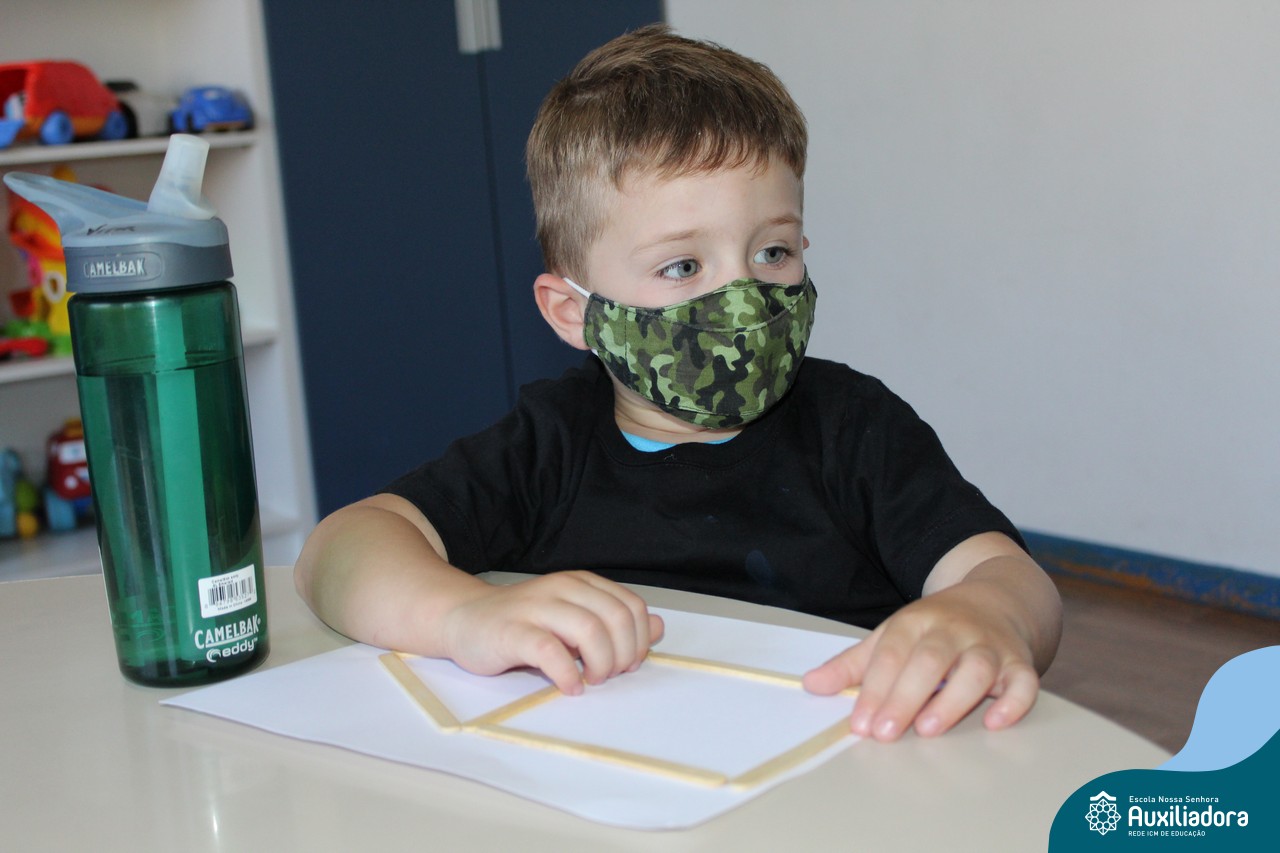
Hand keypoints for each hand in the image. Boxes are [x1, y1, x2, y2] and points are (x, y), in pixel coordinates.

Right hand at [440, 571, 663, 694]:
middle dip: (623, 654)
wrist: (464, 619)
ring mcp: (536, 607)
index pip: (631, 606)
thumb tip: (658, 628)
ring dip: (601, 663)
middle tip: (610, 676)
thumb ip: (615, 623)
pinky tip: (570, 686)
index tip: (628, 664)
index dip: (639, 640)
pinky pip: (550, 651)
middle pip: (615, 617)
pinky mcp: (512, 631)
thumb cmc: (522, 624)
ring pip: (589, 629)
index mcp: (581, 583)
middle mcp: (562, 588)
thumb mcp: (574, 619)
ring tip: (591, 680)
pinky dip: (567, 674)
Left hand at [801, 589, 1039, 739]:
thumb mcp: (892, 635)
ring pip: (976, 668)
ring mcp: (989, 644)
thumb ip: (853, 664)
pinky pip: (1024, 680)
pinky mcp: (1020, 661)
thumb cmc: (936, 627)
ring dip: (953, 699)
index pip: (891, 654)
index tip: (859, 724)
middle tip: (884, 733)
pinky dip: (1014, 701)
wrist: (997, 598)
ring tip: (928, 729)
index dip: (873, 689)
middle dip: (905, 697)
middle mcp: (953, 630)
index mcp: (915, 621)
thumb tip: (811, 684)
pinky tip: (996, 722)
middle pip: (929, 660)